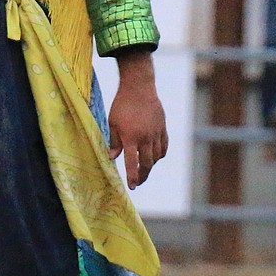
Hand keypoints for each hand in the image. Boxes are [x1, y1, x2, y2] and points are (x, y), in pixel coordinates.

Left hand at [107, 49, 167, 188]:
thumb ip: (113, 142)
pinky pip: (164, 147)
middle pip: (147, 164)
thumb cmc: (122, 105)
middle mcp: (145, 138)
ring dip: (150, 166)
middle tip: (137, 182)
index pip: (132, 163)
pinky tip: (154, 158)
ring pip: (157, 157)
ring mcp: (156, 133)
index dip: (132, 177)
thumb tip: (111, 158)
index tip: (132, 187)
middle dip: (142, 176)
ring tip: (144, 170)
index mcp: (131, 137)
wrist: (139, 88)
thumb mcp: (112, 123)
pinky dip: (159, 155)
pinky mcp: (163, 128)